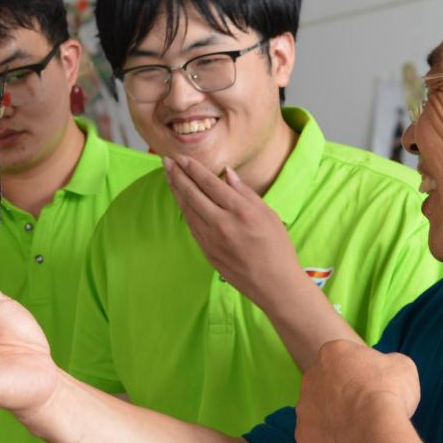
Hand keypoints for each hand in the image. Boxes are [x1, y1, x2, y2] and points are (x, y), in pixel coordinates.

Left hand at [163, 155, 300, 308]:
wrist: (274, 284)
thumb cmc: (277, 247)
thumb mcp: (268, 214)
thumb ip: (245, 192)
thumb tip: (227, 173)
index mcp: (240, 210)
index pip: (209, 183)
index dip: (193, 169)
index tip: (182, 158)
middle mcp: (222, 223)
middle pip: (192, 194)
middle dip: (177, 175)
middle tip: (166, 161)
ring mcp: (211, 239)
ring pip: (187, 209)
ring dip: (176, 191)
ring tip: (168, 176)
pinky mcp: (207, 251)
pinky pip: (191, 225)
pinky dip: (183, 209)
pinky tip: (179, 200)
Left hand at [294, 340, 419, 442]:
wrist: (375, 432)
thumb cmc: (389, 393)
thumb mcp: (401, 366)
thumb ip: (387, 364)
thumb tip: (385, 372)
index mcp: (330, 353)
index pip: (343, 360)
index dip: (361, 375)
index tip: (375, 388)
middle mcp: (310, 378)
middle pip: (327, 387)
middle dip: (343, 397)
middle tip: (367, 411)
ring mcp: (303, 410)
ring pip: (319, 415)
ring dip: (335, 421)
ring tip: (360, 432)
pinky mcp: (304, 437)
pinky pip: (319, 441)